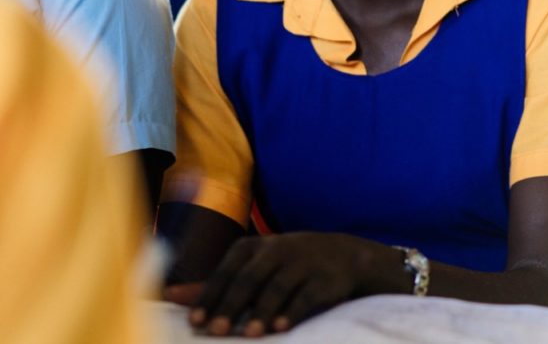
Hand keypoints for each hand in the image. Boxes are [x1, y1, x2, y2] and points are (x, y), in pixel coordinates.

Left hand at [185, 232, 393, 336]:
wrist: (345, 255)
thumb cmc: (286, 264)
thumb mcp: (252, 265)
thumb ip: (216, 283)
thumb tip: (169, 296)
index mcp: (254, 246)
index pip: (227, 270)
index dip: (210, 296)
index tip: (196, 323)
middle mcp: (278, 250)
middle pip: (250, 278)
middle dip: (232, 305)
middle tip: (215, 331)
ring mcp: (304, 262)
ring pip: (279, 286)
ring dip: (263, 311)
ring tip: (250, 334)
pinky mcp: (326, 278)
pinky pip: (308, 295)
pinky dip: (294, 311)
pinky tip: (281, 328)